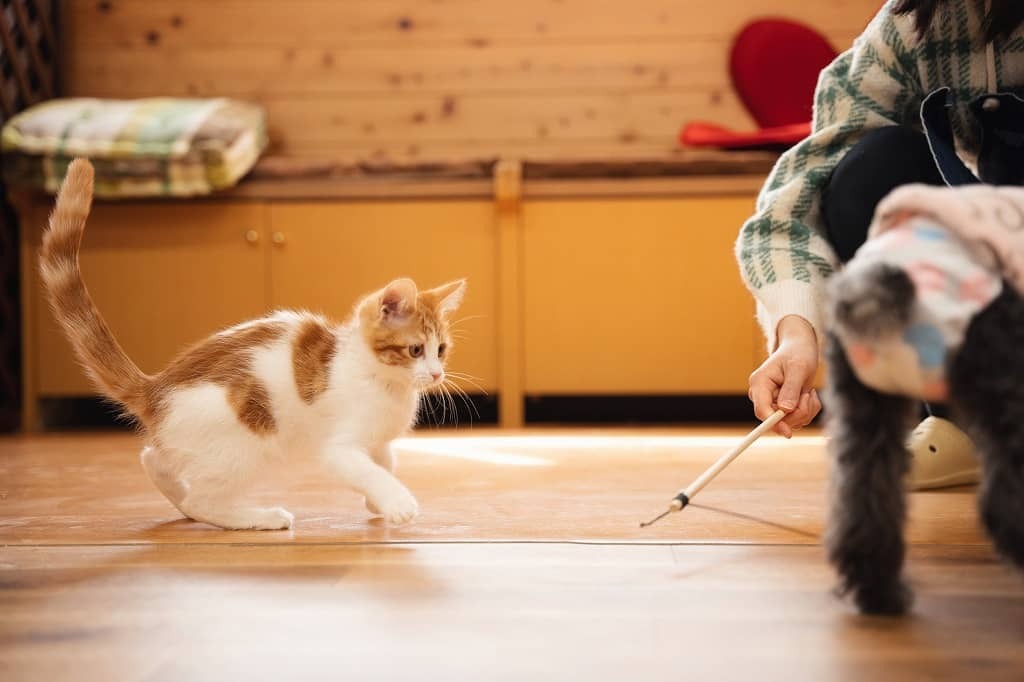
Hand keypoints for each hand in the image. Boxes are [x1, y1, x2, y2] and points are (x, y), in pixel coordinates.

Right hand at [748, 316, 822, 437]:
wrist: (801, 348)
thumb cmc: (798, 353)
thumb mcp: (798, 368)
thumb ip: (791, 389)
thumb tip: (785, 410)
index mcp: (759, 383)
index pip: (761, 410)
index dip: (773, 423)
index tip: (788, 432)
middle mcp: (762, 395)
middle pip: (777, 419)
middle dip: (798, 412)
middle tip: (808, 395)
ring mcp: (772, 403)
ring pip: (790, 421)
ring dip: (805, 410)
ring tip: (808, 392)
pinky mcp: (783, 408)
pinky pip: (798, 419)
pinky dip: (808, 409)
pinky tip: (808, 394)